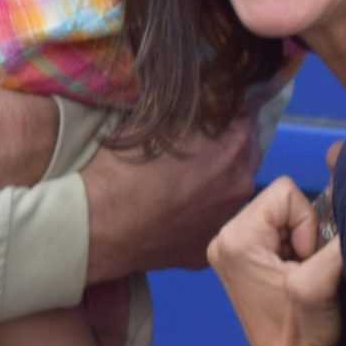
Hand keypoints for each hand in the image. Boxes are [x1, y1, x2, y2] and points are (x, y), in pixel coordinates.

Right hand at [79, 117, 262, 285]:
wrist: (97, 224)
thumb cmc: (124, 166)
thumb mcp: (160, 120)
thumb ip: (196, 107)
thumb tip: (211, 94)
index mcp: (233, 149)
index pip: (248, 118)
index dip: (231, 112)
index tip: (215, 113)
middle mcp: (240, 186)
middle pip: (245, 156)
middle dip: (229, 146)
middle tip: (198, 146)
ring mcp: (225, 222)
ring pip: (231, 192)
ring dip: (218, 181)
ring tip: (183, 181)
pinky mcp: (206, 251)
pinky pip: (212, 224)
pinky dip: (201, 215)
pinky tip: (175, 212)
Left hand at [209, 178, 344, 345]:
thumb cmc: (302, 332)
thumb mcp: (321, 282)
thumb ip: (336, 243)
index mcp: (234, 238)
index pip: (286, 191)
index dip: (306, 225)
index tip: (302, 263)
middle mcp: (224, 237)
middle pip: (282, 201)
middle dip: (302, 232)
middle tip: (301, 270)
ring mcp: (231, 248)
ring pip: (283, 215)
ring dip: (300, 242)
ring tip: (297, 275)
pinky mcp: (243, 257)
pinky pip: (278, 230)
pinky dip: (293, 249)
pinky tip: (291, 277)